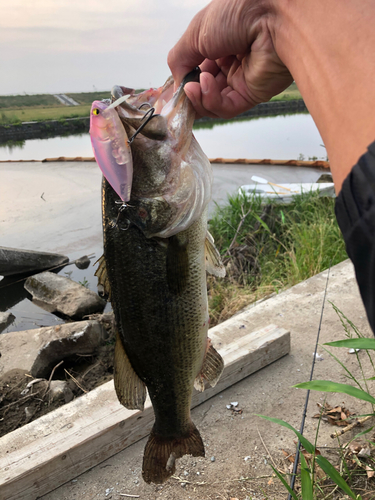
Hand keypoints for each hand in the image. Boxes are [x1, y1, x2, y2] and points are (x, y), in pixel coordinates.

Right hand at [168, 0, 292, 118]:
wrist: (273, 15)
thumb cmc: (238, 12)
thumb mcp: (195, 33)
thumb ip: (179, 59)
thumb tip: (176, 85)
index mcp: (218, 43)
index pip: (195, 70)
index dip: (183, 80)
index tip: (171, 90)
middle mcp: (230, 62)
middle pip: (203, 90)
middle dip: (189, 93)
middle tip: (182, 91)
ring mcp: (242, 80)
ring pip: (212, 103)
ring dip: (198, 98)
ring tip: (193, 87)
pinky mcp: (252, 94)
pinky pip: (226, 107)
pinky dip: (211, 100)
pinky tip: (206, 85)